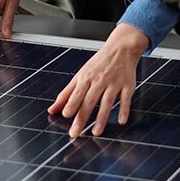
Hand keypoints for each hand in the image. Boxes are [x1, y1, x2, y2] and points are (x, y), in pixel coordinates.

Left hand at [47, 23, 148, 137]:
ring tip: (95, 132)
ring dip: (101, 118)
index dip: (71, 104)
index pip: (77, 94)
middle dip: (82, 117)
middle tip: (75, 132)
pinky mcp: (127, 86)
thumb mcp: (80, 75)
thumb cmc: (98, 64)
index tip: (66, 115)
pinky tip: (120, 121)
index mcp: (86, 78)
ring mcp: (114, 83)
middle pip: (90, 101)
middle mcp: (99, 81)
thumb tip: (52, 109)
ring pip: (107, 102)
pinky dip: (124, 110)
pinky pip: (125, 99)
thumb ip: (66, 94)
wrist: (120, 48)